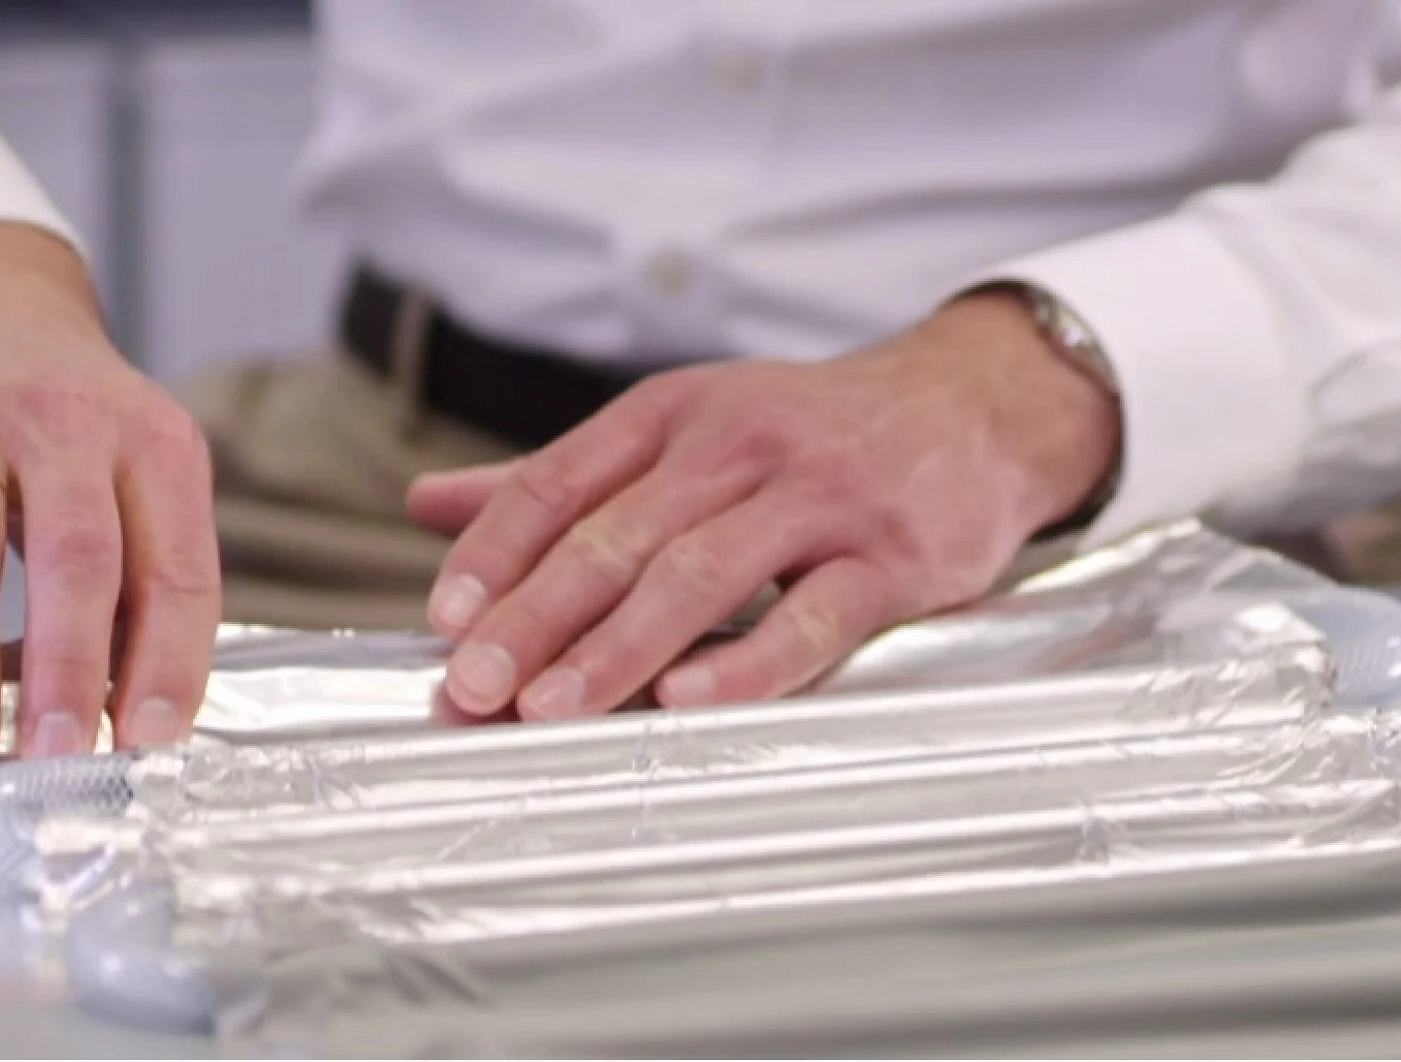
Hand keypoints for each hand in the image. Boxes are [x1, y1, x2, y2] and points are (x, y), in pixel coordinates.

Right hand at [0, 221, 219, 757]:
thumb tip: (136, 705)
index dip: (172, 662)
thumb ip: (142, 575)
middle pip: (82, 557)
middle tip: (67, 750)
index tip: (156, 737)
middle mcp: (79, 428)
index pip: (181, 571)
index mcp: (162, 450)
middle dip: (76, 665)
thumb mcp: (137, 475)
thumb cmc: (78, 420)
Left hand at [406, 289, 1119, 720]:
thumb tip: (428, 505)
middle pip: (617, 536)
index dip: (497, 551)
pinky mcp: (891, 557)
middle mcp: (740, 445)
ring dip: (617, 646)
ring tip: (551, 708)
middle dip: (536, 617)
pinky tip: (689, 701)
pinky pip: (813, 617)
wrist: (972, 407)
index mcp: (677, 414)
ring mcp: (820, 499)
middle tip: (474, 687)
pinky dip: (749, 663)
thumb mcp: (687, 426)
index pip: (562, 480)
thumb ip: (564, 475)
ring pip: (701, 575)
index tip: (446, 619)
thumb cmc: (813, 432)